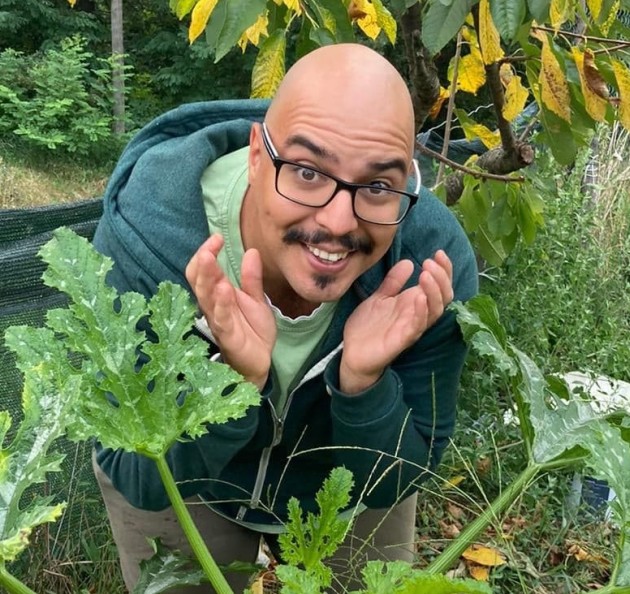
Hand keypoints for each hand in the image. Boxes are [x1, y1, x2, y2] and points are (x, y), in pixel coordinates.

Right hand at [185, 234, 276, 389]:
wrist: (261, 361)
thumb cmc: (252, 332)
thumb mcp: (256, 300)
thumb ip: (252, 278)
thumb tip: (252, 251)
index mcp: (218, 294)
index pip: (204, 270)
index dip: (206, 253)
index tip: (216, 237)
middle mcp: (213, 305)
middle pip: (199, 281)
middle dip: (202, 261)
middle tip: (210, 245)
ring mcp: (218, 320)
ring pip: (205, 296)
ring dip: (207, 277)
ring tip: (211, 259)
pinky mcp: (226, 335)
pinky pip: (220, 318)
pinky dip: (221, 303)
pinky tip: (224, 289)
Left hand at [339, 250, 453, 393]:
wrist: (352, 352)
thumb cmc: (368, 327)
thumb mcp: (380, 298)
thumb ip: (393, 282)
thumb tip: (408, 262)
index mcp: (415, 304)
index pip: (439, 286)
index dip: (444, 270)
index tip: (438, 253)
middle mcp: (418, 315)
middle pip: (444, 297)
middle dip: (442, 277)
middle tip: (430, 262)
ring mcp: (412, 328)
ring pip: (435, 311)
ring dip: (434, 291)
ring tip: (426, 274)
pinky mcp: (402, 340)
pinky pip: (417, 326)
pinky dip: (421, 311)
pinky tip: (418, 296)